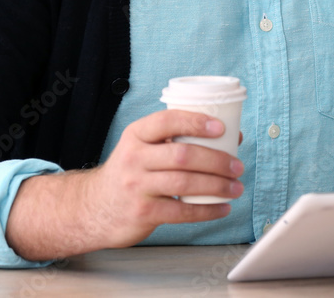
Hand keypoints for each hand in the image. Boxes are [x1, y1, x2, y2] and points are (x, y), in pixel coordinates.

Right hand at [81, 109, 245, 247]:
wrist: (96, 207)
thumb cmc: (130, 173)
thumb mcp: (143, 148)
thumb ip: (177, 140)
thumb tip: (230, 136)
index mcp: (136, 135)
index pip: (167, 121)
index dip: (196, 122)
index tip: (221, 128)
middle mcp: (134, 158)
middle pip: (182, 155)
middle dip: (216, 161)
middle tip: (237, 166)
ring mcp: (137, 186)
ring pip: (185, 183)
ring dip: (217, 186)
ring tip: (235, 187)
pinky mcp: (143, 212)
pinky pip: (182, 211)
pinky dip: (207, 210)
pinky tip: (222, 208)